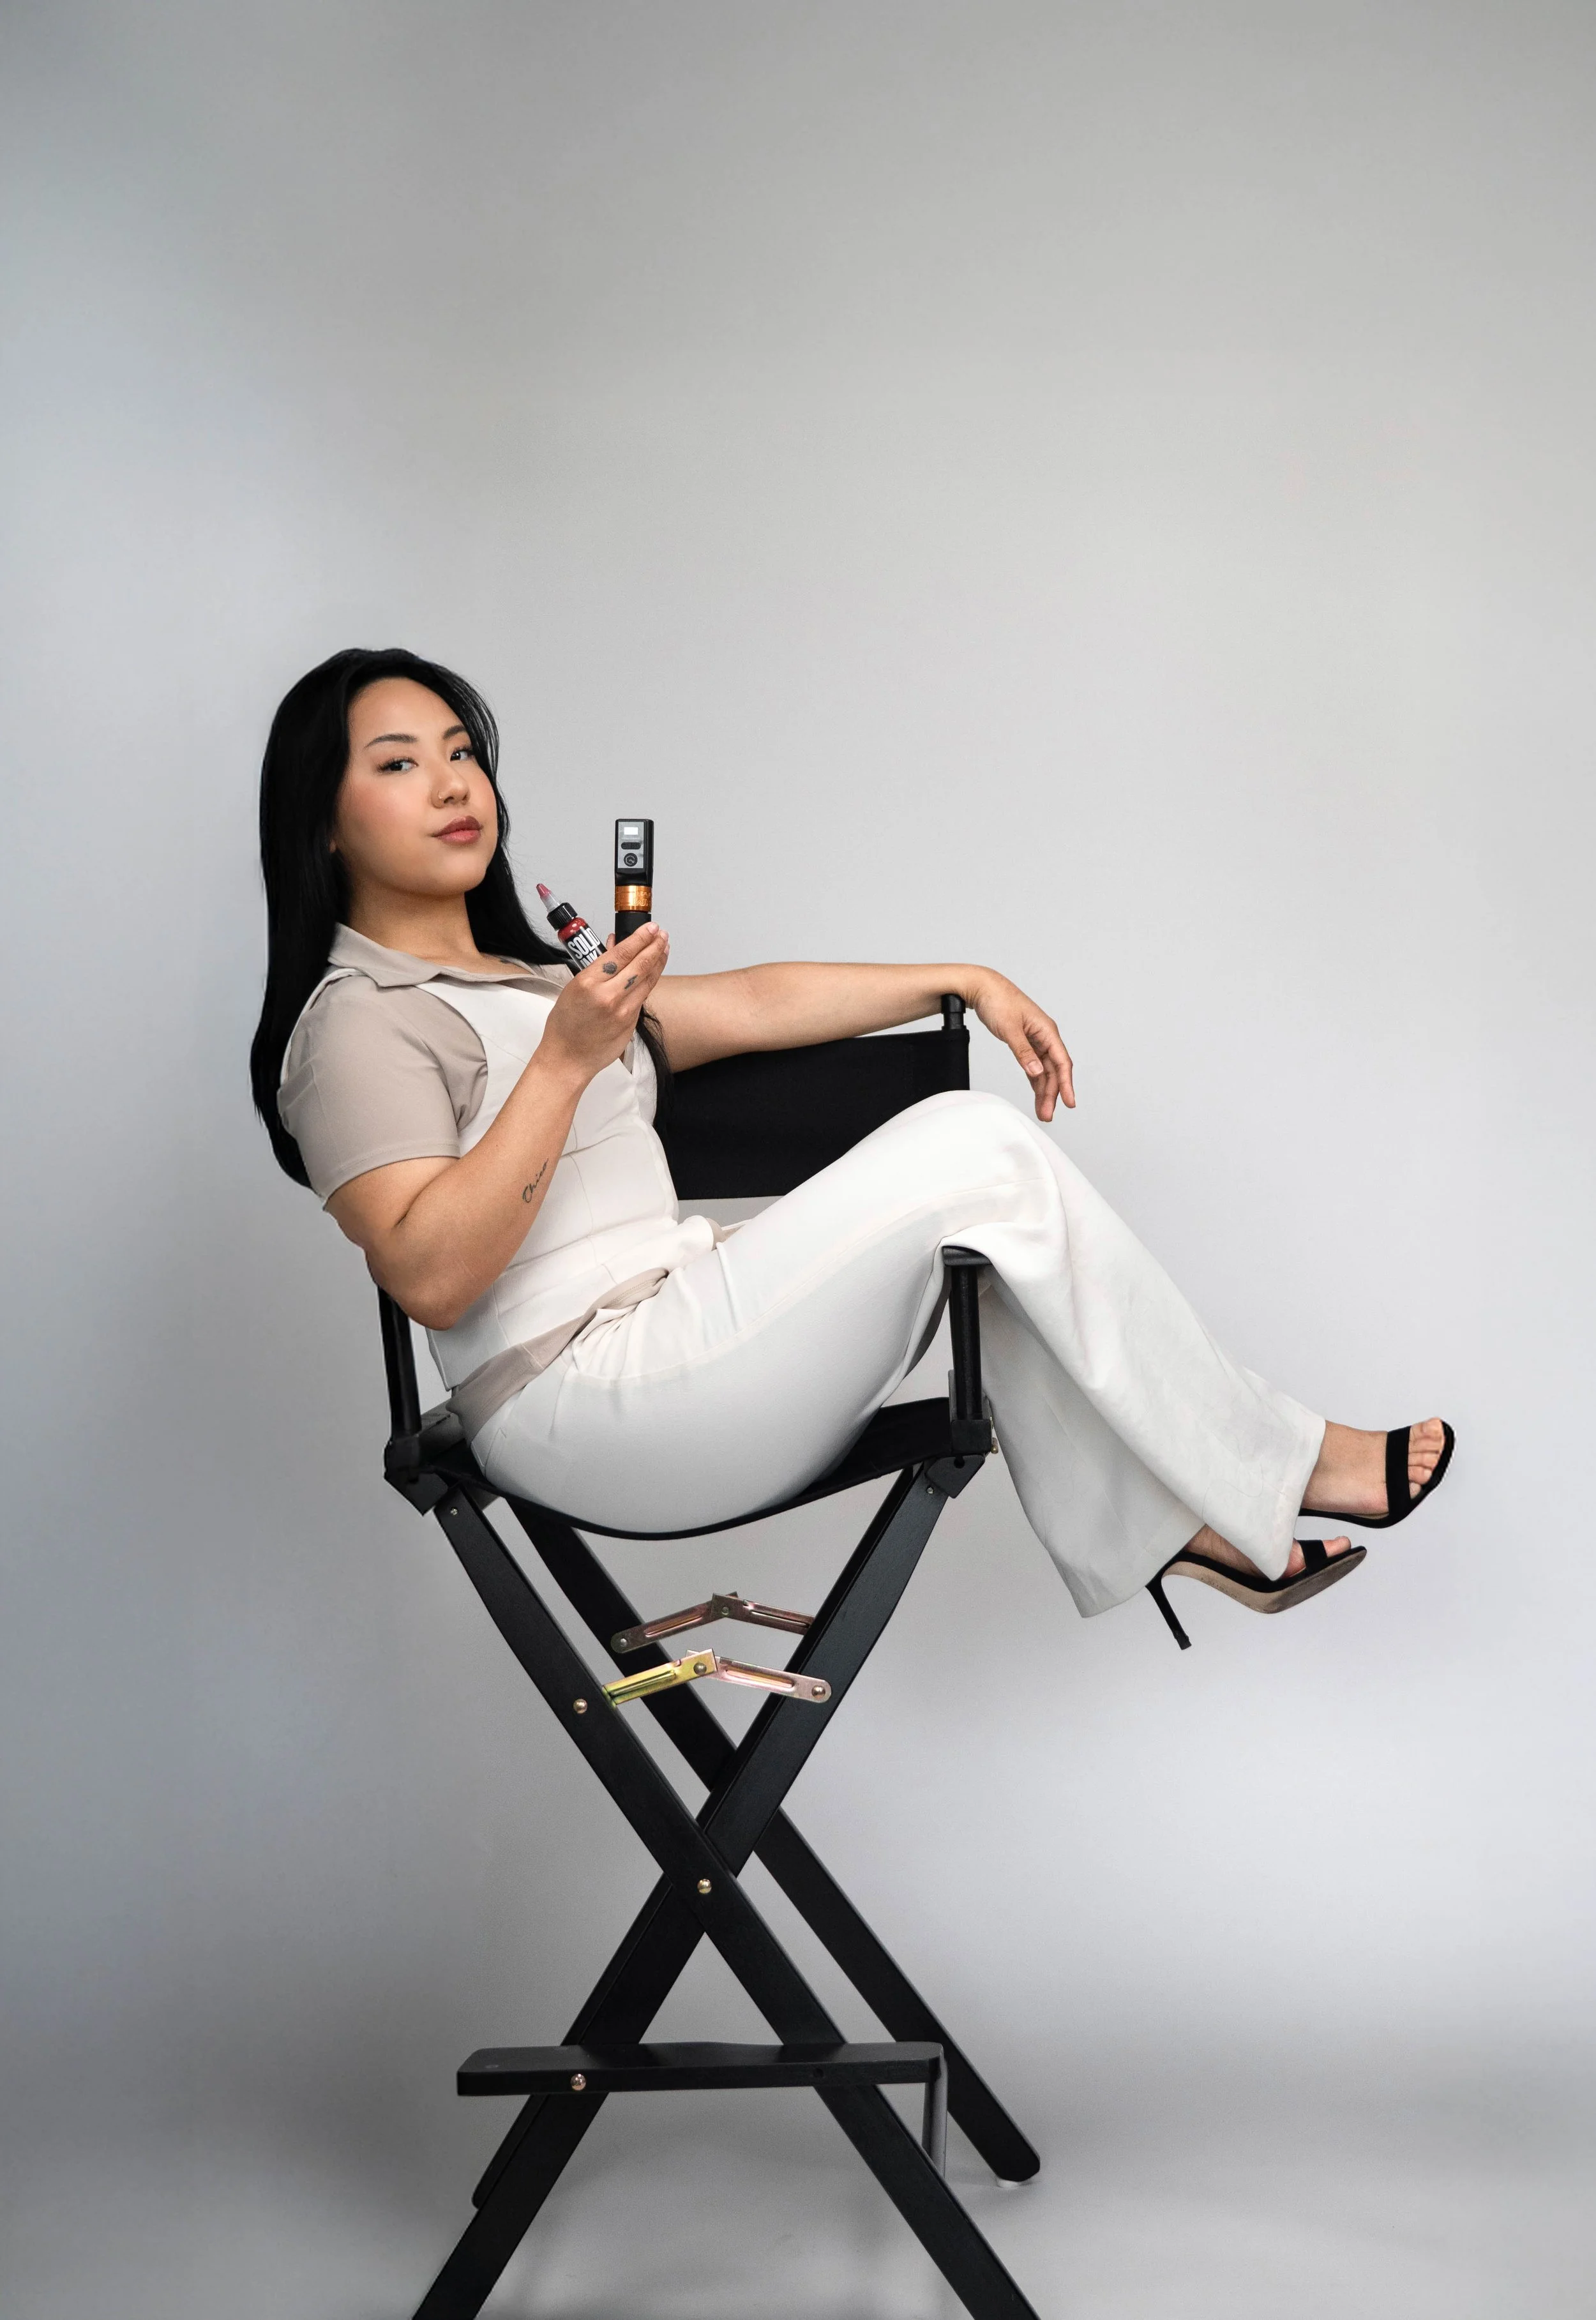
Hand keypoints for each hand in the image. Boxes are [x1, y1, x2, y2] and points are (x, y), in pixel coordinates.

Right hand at [539, 921, 670, 1082]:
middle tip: (662, 934)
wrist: (568, 1058)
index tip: (650, 928)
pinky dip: (651, 979)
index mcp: (588, 983)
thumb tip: (614, 946)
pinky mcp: (631, 1022)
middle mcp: (608, 996)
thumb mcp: (573, 988)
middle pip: (640, 964)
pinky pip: (644, 995)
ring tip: (664, 947)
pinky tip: (655, 970)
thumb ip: (597, 967)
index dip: (640, 938)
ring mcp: (623, 1010)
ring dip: (658, 960)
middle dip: (654, 945)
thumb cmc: (565, 1026)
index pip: (621, 953)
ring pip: (647, 979)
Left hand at [970, 972, 1074, 1119]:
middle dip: (1052, 1094)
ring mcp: (1035, 1040)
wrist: (981, 988)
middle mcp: (1044, 1036)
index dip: (1066, 1084)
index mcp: (1047, 1031)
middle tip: (1047, 1115)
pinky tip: (1036, 1094)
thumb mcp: (1010, 1029)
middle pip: (1054, 1070)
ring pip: (1044, 1070)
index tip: (1069, 1102)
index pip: (1062, 1062)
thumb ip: (1023, 1052)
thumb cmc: (997, 1001)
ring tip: (1042, 1111)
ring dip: (1044, 1090)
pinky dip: (1035, 1080)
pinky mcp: (1024, 1043)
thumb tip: (1037, 1072)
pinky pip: (1034, 1066)